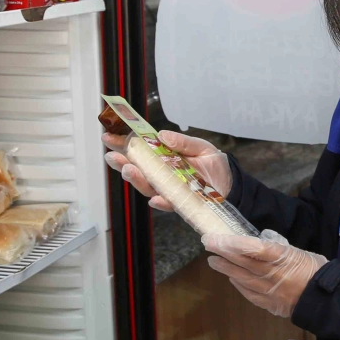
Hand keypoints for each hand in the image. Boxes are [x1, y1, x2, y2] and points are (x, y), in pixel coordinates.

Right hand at [102, 129, 232, 213]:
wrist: (230, 183)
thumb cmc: (213, 164)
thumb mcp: (200, 146)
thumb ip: (182, 141)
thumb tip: (162, 135)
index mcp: (163, 159)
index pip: (139, 152)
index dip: (123, 145)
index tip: (108, 137)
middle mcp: (161, 176)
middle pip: (137, 171)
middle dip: (122, 163)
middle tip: (112, 155)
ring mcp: (169, 190)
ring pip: (148, 187)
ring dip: (137, 180)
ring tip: (128, 169)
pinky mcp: (181, 203)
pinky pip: (168, 204)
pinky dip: (161, 202)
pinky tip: (155, 199)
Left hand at [204, 230, 325, 317]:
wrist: (327, 299)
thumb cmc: (316, 270)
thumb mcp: (300, 251)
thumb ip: (280, 245)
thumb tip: (264, 237)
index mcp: (282, 257)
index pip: (251, 248)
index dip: (231, 243)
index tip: (214, 238)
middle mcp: (271, 274)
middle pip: (242, 263)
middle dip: (222, 253)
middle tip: (208, 245)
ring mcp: (269, 291)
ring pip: (242, 279)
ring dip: (226, 269)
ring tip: (214, 262)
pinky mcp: (270, 304)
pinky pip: (250, 294)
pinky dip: (239, 285)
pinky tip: (232, 280)